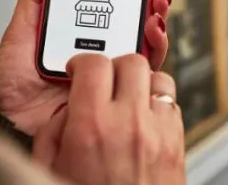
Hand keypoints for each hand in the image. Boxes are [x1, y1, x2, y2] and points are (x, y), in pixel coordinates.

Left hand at [0, 0, 171, 135]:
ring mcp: (110, 70)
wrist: (10, 119)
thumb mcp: (20, 32)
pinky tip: (149, 39)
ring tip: (152, 15)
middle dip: (150, 3)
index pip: (112, 6)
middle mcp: (100, 50)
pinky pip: (143, 74)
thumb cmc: (13, 81)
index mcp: (80, 33)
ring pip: (145, 45)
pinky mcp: (116, 90)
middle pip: (135, 22)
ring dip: (156, 25)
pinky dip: (152, 54)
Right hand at [32, 54, 185, 184]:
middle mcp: (129, 122)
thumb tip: (69, 105)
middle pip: (130, 62)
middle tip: (104, 79)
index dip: (82, 62)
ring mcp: (158, 131)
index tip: (79, 70)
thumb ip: (54, 128)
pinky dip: (158, 104)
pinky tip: (144, 118)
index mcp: (92, 127)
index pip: (93, 64)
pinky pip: (172, 103)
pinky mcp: (177, 141)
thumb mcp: (50, 167)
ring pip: (158, 78)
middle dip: (114, 66)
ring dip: (141, 82)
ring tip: (128, 97)